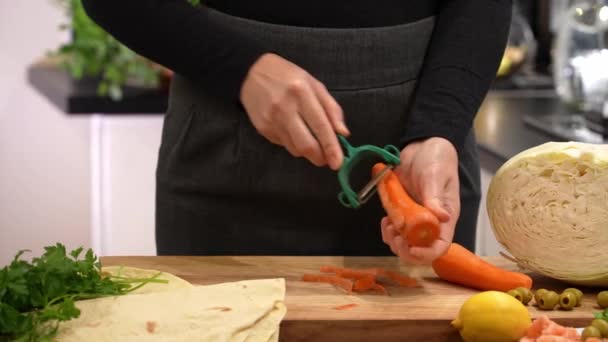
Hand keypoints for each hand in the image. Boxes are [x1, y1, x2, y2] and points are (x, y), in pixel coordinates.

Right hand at [240, 53, 349, 169]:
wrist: (251, 73)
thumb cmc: (288, 76)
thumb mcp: (314, 84)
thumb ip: (331, 108)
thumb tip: (343, 133)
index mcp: (302, 93)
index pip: (320, 126)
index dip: (331, 147)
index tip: (338, 162)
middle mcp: (285, 108)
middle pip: (306, 145)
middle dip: (320, 157)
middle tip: (327, 159)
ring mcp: (272, 121)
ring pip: (295, 149)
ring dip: (307, 151)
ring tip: (311, 140)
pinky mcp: (263, 129)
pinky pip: (284, 145)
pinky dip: (294, 144)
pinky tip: (293, 131)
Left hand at [380, 137, 459, 263]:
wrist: (422, 145)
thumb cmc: (437, 159)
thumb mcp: (435, 176)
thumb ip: (435, 197)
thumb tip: (443, 218)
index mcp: (445, 218)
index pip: (440, 246)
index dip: (427, 254)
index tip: (412, 249)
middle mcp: (430, 222)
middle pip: (420, 249)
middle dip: (405, 249)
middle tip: (395, 237)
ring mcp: (415, 217)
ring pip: (404, 242)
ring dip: (393, 240)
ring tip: (388, 225)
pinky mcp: (402, 210)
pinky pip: (394, 229)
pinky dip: (387, 229)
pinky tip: (385, 219)